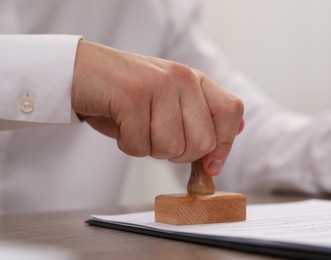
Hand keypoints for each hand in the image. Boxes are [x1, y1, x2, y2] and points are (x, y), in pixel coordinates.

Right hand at [72, 40, 243, 175]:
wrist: (81, 71)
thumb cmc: (127, 94)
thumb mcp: (170, 101)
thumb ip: (203, 116)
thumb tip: (238, 130)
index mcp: (195, 80)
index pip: (231, 111)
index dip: (224, 145)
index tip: (209, 165)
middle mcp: (182, 78)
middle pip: (203, 142)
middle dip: (179, 155)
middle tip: (157, 139)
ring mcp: (158, 84)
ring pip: (171, 147)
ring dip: (150, 149)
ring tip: (136, 127)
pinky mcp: (132, 96)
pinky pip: (140, 146)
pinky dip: (128, 145)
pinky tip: (120, 124)